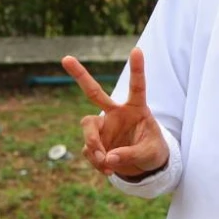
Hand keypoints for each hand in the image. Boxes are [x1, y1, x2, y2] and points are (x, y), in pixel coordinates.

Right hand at [61, 48, 169, 178]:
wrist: (144, 167)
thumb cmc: (152, 152)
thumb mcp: (150, 154)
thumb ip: (130, 154)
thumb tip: (107, 158)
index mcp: (136, 108)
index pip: (137, 87)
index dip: (137, 69)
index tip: (137, 49)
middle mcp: (116, 113)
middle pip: (94, 93)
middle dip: (80, 75)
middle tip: (66, 58)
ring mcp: (102, 127)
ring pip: (87, 128)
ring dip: (94, 145)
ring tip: (106, 162)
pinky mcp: (94, 142)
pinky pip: (89, 151)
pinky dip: (96, 162)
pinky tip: (108, 169)